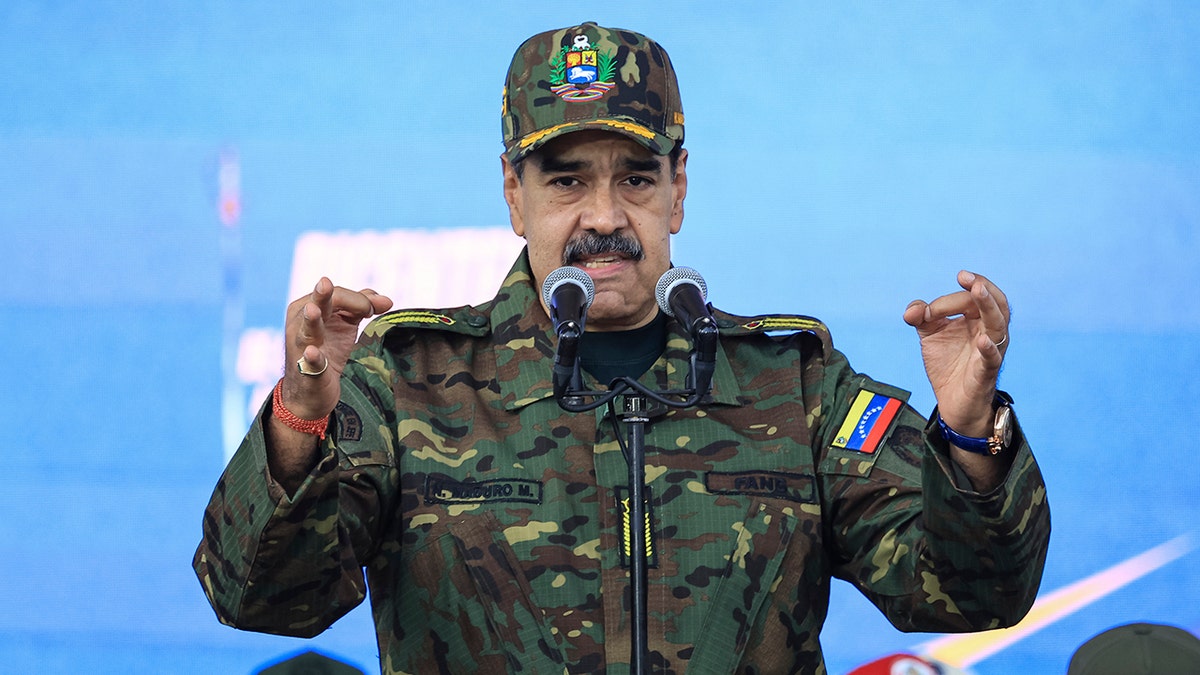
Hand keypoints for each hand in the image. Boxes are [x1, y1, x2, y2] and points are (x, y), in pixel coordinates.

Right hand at [280, 278, 392, 419]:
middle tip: (326, 283)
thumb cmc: (328, 349)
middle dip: (324, 295)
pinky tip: (312, 352)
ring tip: (313, 310)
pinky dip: (312, 357)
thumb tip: (387, 300)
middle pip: (318, 304)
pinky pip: (310, 361)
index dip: (360, 300)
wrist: (312, 389)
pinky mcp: (308, 369)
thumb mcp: (345, 324)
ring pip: (306, 329)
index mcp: (309, 305)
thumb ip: (363, 306)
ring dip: (310, 320)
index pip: (337, 294)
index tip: (374, 309)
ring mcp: (302, 345)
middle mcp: (300, 322)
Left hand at [903, 270, 1008, 438]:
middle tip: (965, 276)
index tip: (924, 312)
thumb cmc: (947, 364)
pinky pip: (992, 358)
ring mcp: (991, 350)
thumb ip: (920, 317)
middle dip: (981, 287)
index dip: (946, 300)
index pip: (970, 298)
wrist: (951, 402)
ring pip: (999, 324)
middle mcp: (989, 331)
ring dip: (988, 306)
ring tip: (978, 290)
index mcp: (978, 319)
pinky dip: (989, 348)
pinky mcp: (986, 372)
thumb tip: (912, 310)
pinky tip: (983, 341)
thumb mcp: (930, 335)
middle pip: (995, 303)